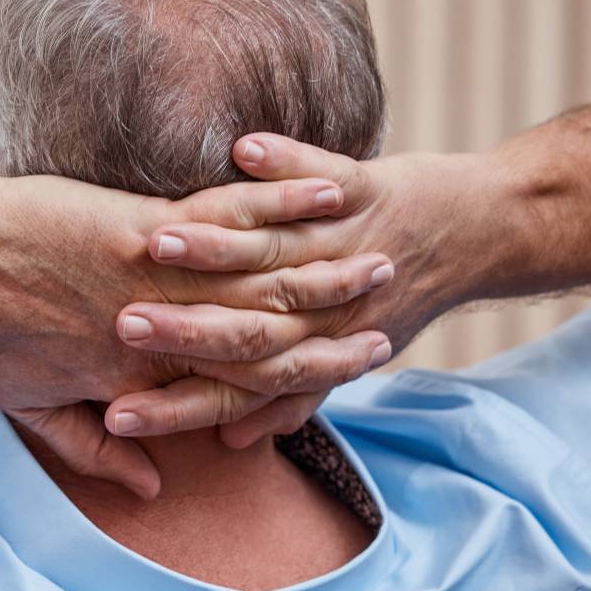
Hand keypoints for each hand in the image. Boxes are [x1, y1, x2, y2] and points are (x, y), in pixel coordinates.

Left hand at [0, 166, 396, 498]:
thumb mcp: (30, 407)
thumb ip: (90, 449)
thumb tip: (149, 481)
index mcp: (140, 377)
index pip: (240, 385)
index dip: (301, 380)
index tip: (352, 366)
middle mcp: (161, 333)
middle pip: (269, 335)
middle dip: (336, 325)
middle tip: (389, 313)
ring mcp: (156, 279)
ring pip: (260, 280)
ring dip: (326, 266)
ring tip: (381, 253)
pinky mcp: (142, 227)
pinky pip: (227, 219)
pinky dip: (280, 205)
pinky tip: (325, 192)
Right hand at [109, 133, 485, 446]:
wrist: (473, 237)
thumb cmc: (391, 301)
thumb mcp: (338, 357)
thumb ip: (282, 400)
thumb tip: (229, 439)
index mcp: (310, 348)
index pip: (233, 388)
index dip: (175, 405)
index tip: (116, 415)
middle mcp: (328, 307)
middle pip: (244, 328)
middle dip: (182, 329)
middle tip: (125, 327)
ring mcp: (344, 246)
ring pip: (273, 251)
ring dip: (215, 247)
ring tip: (158, 241)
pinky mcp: (365, 189)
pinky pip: (324, 175)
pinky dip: (287, 164)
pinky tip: (245, 150)